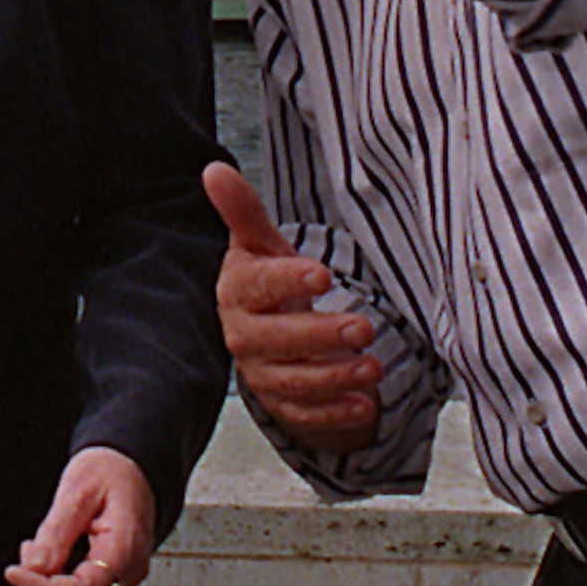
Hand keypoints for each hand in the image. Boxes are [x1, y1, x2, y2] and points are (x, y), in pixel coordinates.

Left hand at [4, 444, 157, 585]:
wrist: (132, 466)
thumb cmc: (111, 470)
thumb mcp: (78, 488)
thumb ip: (56, 530)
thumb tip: (35, 567)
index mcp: (125, 547)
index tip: (14, 572)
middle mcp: (129, 569)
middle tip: (27, 555)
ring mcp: (123, 576)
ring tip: (37, 550)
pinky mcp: (113, 577)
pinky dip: (58, 585)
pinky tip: (48, 558)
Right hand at [208, 162, 381, 451]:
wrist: (271, 331)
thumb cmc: (271, 281)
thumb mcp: (262, 244)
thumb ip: (243, 211)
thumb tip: (213, 169)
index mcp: (238, 292)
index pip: (259, 286)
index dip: (289, 280)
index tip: (324, 274)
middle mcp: (244, 337)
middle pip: (276, 340)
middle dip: (320, 336)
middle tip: (364, 327)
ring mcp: (262, 376)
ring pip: (294, 382)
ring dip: (335, 377)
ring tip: (373, 367)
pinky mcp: (284, 405)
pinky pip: (306, 415)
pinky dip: (336, 413)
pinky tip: (365, 405)